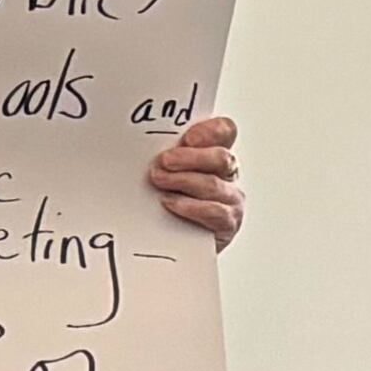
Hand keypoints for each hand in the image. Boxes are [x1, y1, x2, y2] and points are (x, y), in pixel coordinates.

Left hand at [144, 114, 243, 246]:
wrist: (167, 239)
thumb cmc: (162, 199)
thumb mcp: (163, 169)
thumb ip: (165, 154)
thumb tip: (141, 142)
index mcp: (214, 152)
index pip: (224, 131)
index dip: (209, 131)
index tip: (187, 138)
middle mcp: (226, 173)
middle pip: (221, 157)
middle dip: (190, 157)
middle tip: (164, 161)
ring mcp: (230, 198)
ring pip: (213, 184)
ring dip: (184, 180)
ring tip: (159, 181)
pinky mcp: (227, 223)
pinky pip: (215, 212)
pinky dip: (191, 207)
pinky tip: (171, 203)